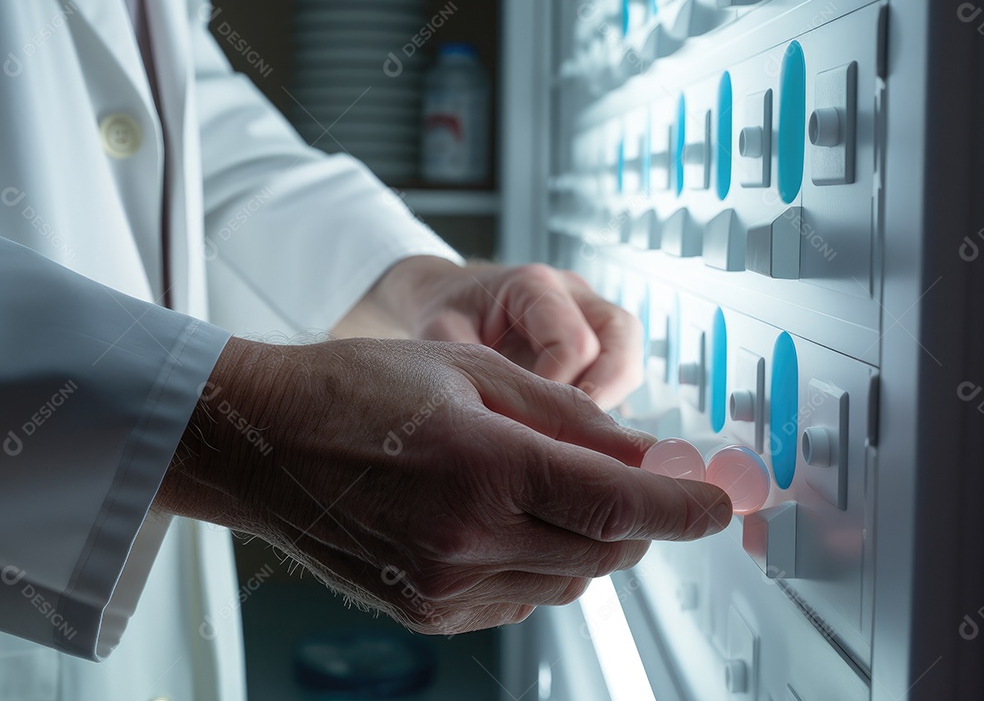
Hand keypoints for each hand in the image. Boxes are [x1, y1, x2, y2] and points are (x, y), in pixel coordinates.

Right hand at [156, 337, 730, 634]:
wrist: (262, 444)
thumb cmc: (355, 390)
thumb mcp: (472, 371)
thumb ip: (568, 416)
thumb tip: (645, 452)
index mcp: (482, 467)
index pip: (617, 504)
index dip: (682, 507)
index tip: (720, 503)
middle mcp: (466, 540)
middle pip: (604, 551)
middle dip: (638, 519)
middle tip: (638, 477)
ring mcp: (444, 587)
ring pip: (569, 580)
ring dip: (588, 539)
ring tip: (549, 485)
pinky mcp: (428, 612)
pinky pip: (521, 596)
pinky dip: (540, 562)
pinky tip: (506, 519)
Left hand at [334, 257, 643, 408]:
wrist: (451, 295)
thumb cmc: (447, 313)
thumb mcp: (441, 334)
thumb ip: (468, 369)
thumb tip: (496, 423)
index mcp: (535, 284)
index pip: (573, 343)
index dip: (560, 393)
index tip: (531, 426)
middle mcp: (573, 291)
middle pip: (621, 337)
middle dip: (603, 394)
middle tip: (572, 438)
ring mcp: (591, 310)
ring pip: (630, 353)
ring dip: (611, 398)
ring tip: (578, 436)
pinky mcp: (598, 335)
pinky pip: (621, 367)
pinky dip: (608, 399)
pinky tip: (580, 430)